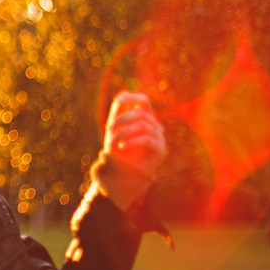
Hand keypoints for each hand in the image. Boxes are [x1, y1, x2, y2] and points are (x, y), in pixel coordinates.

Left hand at [96, 91, 166, 209]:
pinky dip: (131, 142)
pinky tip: (122, 147)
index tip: (118, 103)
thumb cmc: (119, 151)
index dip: (132, 98)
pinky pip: (147, 139)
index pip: (143, 101)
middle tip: (109, 131)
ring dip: (123, 133)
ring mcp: (159, 137)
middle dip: (121, 120)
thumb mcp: (116, 129)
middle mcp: (154, 126)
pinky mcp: (160, 150)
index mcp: (144, 118)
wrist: (123, 174)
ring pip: (142, 125)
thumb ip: (119, 111)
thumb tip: (122, 95)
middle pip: (140, 114)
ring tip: (113, 143)